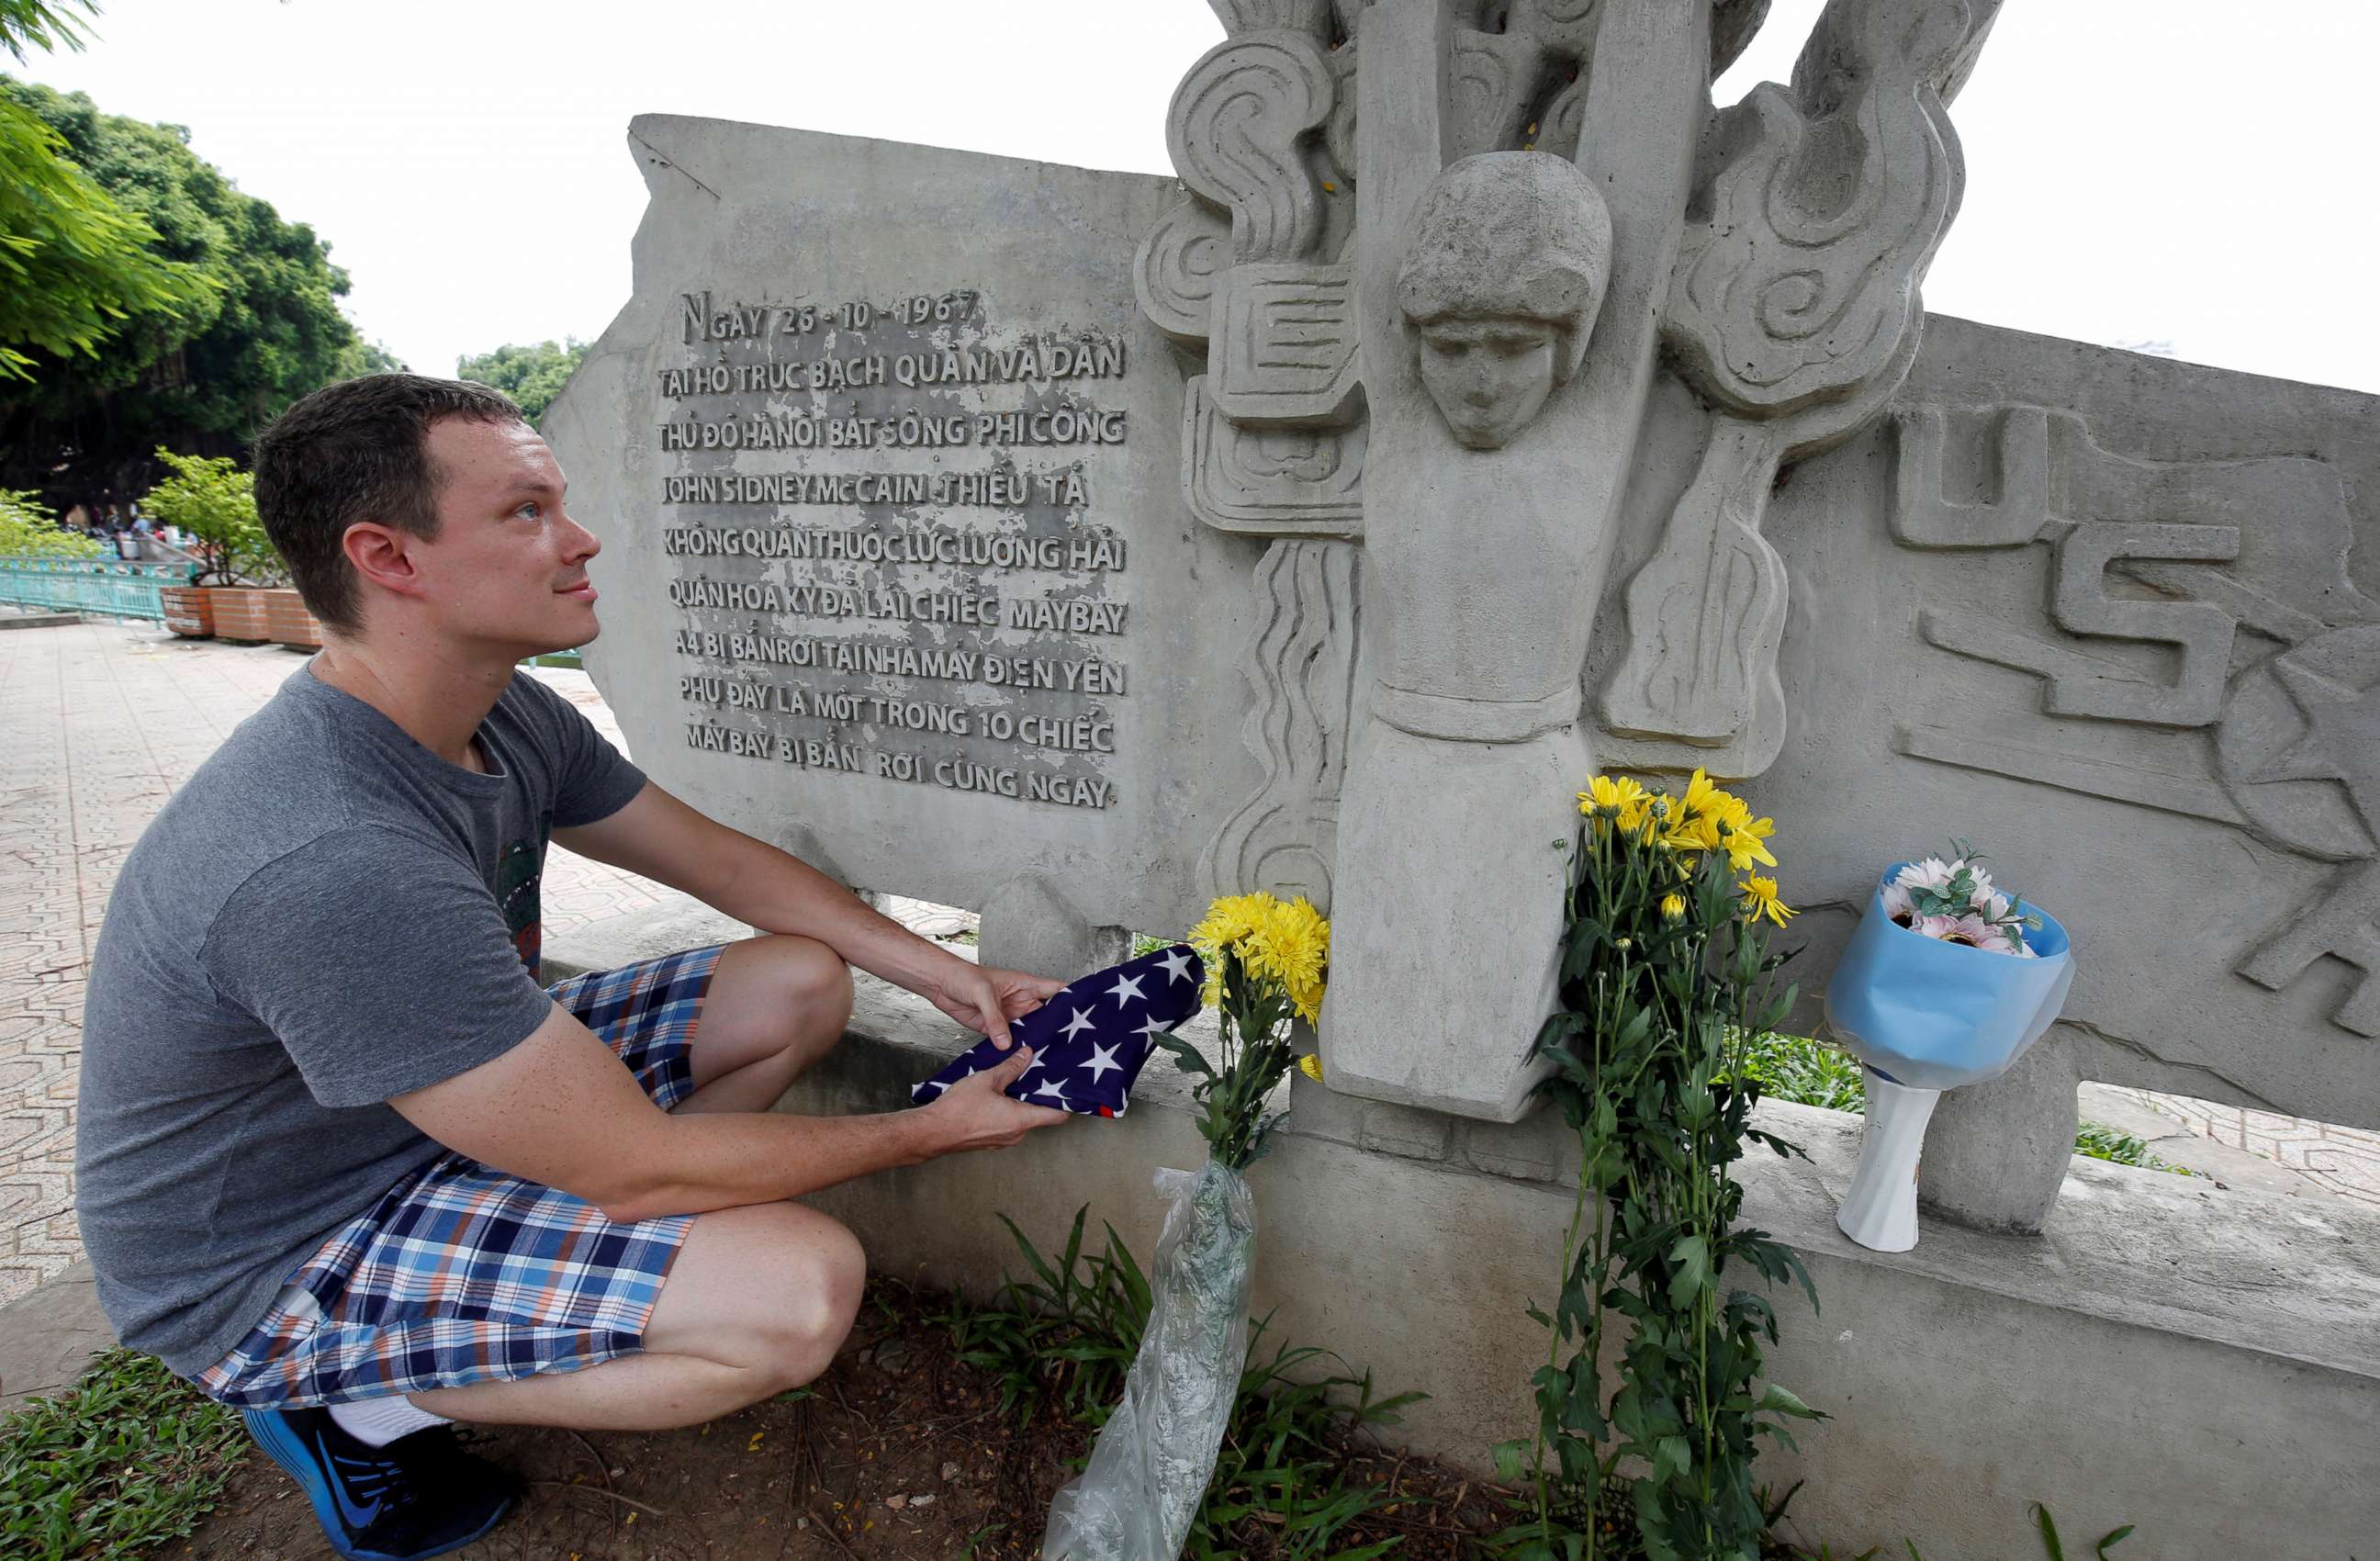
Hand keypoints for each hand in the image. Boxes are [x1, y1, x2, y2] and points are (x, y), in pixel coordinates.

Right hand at [920, 1045, 1068, 1154]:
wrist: (932, 1132)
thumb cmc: (958, 1110)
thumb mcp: (986, 1080)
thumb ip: (1010, 1067)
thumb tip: (1026, 1055)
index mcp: (1021, 1119)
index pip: (1057, 1116)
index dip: (1066, 1102)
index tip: (1069, 1088)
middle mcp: (1017, 1134)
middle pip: (1040, 1115)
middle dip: (1039, 1095)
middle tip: (1038, 1075)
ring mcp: (1004, 1140)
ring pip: (1022, 1119)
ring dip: (1021, 1102)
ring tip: (1015, 1081)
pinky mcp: (991, 1140)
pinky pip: (1008, 1124)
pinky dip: (1008, 1111)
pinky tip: (998, 1095)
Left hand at [927, 961, 1065, 1048]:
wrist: (941, 984)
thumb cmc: (963, 977)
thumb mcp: (982, 994)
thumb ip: (995, 1019)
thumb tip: (1006, 1042)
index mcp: (1025, 984)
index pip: (1055, 990)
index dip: (1071, 999)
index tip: (1086, 1011)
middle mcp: (1021, 1001)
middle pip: (1047, 1015)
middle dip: (1058, 1027)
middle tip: (1071, 1044)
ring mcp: (1010, 1015)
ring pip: (1031, 1030)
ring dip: (1038, 1041)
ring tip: (1052, 1056)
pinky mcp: (996, 1028)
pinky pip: (1012, 1040)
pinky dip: (1017, 1049)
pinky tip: (1024, 1059)